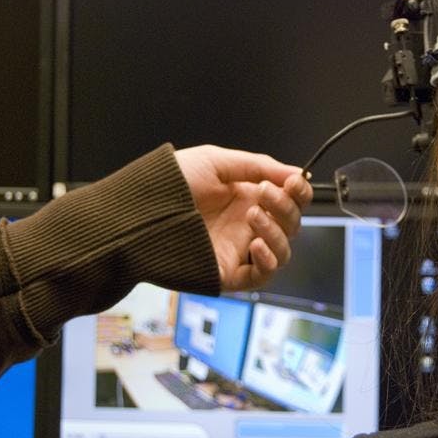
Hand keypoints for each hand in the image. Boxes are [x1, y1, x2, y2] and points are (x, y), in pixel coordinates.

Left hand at [174, 145, 312, 290]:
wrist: (139, 212)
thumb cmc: (170, 184)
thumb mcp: (216, 162)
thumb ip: (257, 165)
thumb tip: (295, 172)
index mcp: (248, 197)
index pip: (290, 200)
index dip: (299, 192)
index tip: (294, 181)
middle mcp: (247, 224)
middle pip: (291, 224)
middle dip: (286, 207)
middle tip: (264, 193)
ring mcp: (240, 250)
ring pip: (283, 251)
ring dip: (277, 232)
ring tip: (252, 216)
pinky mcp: (229, 273)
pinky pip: (263, 276)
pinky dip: (268, 260)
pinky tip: (255, 245)